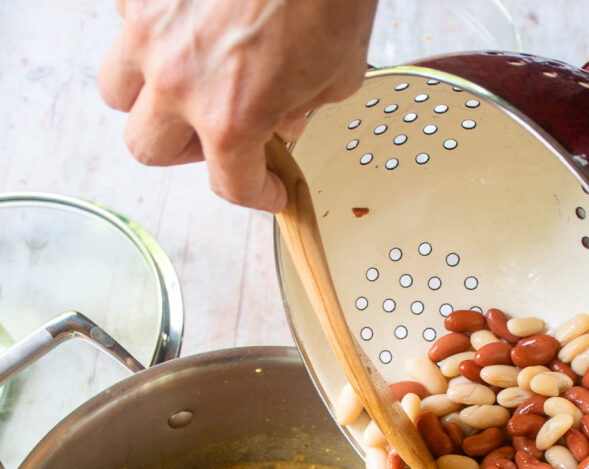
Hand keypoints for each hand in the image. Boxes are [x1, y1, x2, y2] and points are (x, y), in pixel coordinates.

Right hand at [98, 0, 377, 211]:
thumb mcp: (338, 72)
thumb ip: (304, 110)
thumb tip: (286, 122)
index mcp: (232, 117)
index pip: (230, 184)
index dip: (257, 193)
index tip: (269, 189)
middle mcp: (178, 80)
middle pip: (148, 147)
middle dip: (184, 150)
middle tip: (213, 137)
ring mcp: (149, 29)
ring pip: (118, 90)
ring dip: (146, 96)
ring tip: (184, 81)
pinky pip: (127, 24)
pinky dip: (153, 31)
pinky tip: (189, 23)